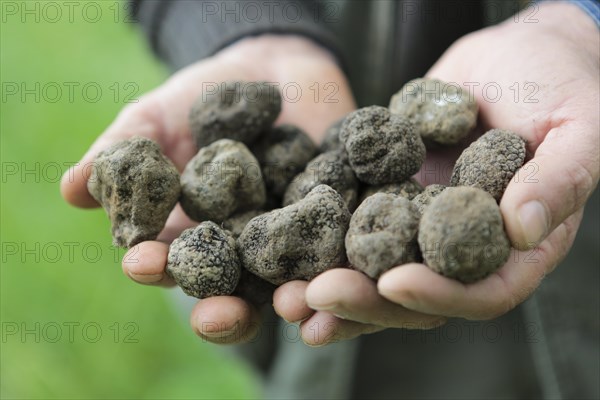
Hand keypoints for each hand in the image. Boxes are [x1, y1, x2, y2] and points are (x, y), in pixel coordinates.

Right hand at [61, 35, 355, 343]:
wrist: (272, 68)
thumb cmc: (202, 97)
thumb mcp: (157, 118)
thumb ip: (123, 152)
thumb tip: (69, 189)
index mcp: (193, 238)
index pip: (173, 265)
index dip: (158, 268)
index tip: (144, 263)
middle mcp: (241, 251)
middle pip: (233, 294)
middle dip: (224, 309)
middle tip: (219, 316)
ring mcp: (290, 241)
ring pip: (290, 285)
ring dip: (289, 301)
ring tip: (289, 304)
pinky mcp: (336, 224)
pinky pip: (341, 251)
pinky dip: (342, 265)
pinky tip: (342, 273)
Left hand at [273, 2, 598, 344]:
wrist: (517, 54)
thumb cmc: (563, 83)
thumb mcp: (579, 126)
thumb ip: (559, 178)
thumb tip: (522, 230)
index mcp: (517, 247)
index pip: (480, 291)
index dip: (439, 296)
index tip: (392, 284)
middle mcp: (464, 246)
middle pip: (415, 293)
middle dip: (364, 301)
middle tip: (312, 298)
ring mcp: (423, 224)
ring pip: (376, 270)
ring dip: (330, 288)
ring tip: (284, 299)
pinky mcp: (390, 195)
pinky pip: (354, 223)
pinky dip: (321, 238)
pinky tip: (283, 243)